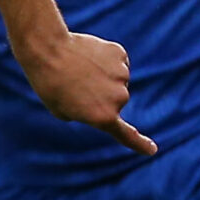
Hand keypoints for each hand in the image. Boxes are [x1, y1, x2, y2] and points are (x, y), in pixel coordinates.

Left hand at [22, 30, 155, 155]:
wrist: (47, 50)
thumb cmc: (48, 84)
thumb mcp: (62, 110)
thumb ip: (85, 113)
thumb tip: (98, 102)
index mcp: (103, 117)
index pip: (126, 135)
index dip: (140, 144)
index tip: (152, 150)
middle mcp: (119, 99)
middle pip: (115, 100)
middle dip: (99, 94)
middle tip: (75, 84)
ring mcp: (122, 75)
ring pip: (116, 79)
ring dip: (102, 75)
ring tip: (78, 67)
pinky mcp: (120, 54)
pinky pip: (116, 60)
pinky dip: (104, 58)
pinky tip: (87, 54)